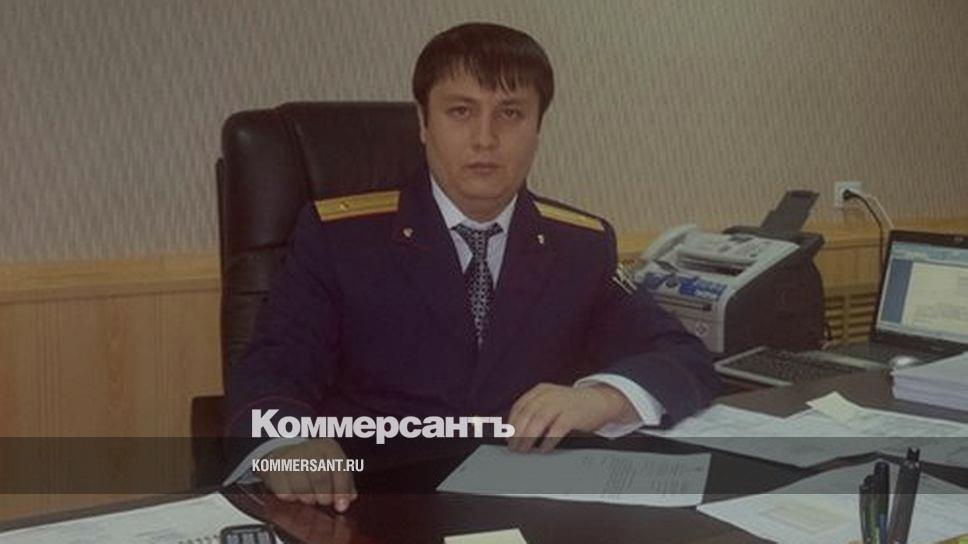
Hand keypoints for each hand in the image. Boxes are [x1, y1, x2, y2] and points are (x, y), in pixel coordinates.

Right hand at [257, 439, 356, 511]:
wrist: (284, 455)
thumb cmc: (314, 464)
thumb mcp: (333, 468)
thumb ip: (344, 483)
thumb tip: (350, 498)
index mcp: (329, 448)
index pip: (339, 468)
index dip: (341, 489)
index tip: (341, 506)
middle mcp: (310, 449)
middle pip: (320, 477)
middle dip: (324, 496)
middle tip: (323, 502)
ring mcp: (290, 457)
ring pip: (301, 486)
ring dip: (307, 498)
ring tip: (309, 498)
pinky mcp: (274, 468)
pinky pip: (284, 491)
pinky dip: (291, 497)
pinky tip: (294, 494)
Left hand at [507, 383, 633, 452]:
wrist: (600, 401)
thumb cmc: (572, 406)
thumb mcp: (552, 402)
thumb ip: (536, 412)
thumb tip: (516, 434)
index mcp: (541, 390)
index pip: (519, 406)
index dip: (511, 423)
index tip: (507, 437)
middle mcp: (550, 394)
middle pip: (527, 414)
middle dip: (517, 433)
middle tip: (514, 447)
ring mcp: (562, 403)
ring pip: (539, 420)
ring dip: (529, 437)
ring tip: (525, 450)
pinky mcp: (574, 414)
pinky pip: (557, 428)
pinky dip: (548, 440)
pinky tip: (544, 449)